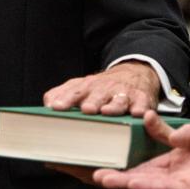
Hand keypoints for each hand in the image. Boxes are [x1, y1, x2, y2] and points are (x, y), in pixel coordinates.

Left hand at [43, 60, 160, 115]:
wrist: (131, 74)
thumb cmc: (98, 87)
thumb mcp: (78, 87)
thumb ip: (60, 94)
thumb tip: (47, 105)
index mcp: (85, 86)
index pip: (73, 92)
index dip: (65, 99)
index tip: (57, 107)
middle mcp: (103, 89)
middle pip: (96, 95)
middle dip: (91, 102)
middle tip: (86, 109)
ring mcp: (123, 93)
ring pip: (119, 100)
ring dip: (113, 106)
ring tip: (106, 111)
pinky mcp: (142, 98)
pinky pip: (143, 104)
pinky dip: (141, 109)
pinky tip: (138, 114)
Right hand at [92, 111, 189, 188]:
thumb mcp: (189, 134)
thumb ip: (167, 129)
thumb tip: (148, 116)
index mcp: (169, 165)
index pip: (138, 167)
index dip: (118, 166)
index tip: (99, 161)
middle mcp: (170, 177)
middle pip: (135, 178)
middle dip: (113, 177)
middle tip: (91, 173)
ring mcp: (178, 184)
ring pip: (145, 186)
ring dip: (124, 183)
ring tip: (104, 179)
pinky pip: (164, 188)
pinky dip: (147, 186)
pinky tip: (131, 183)